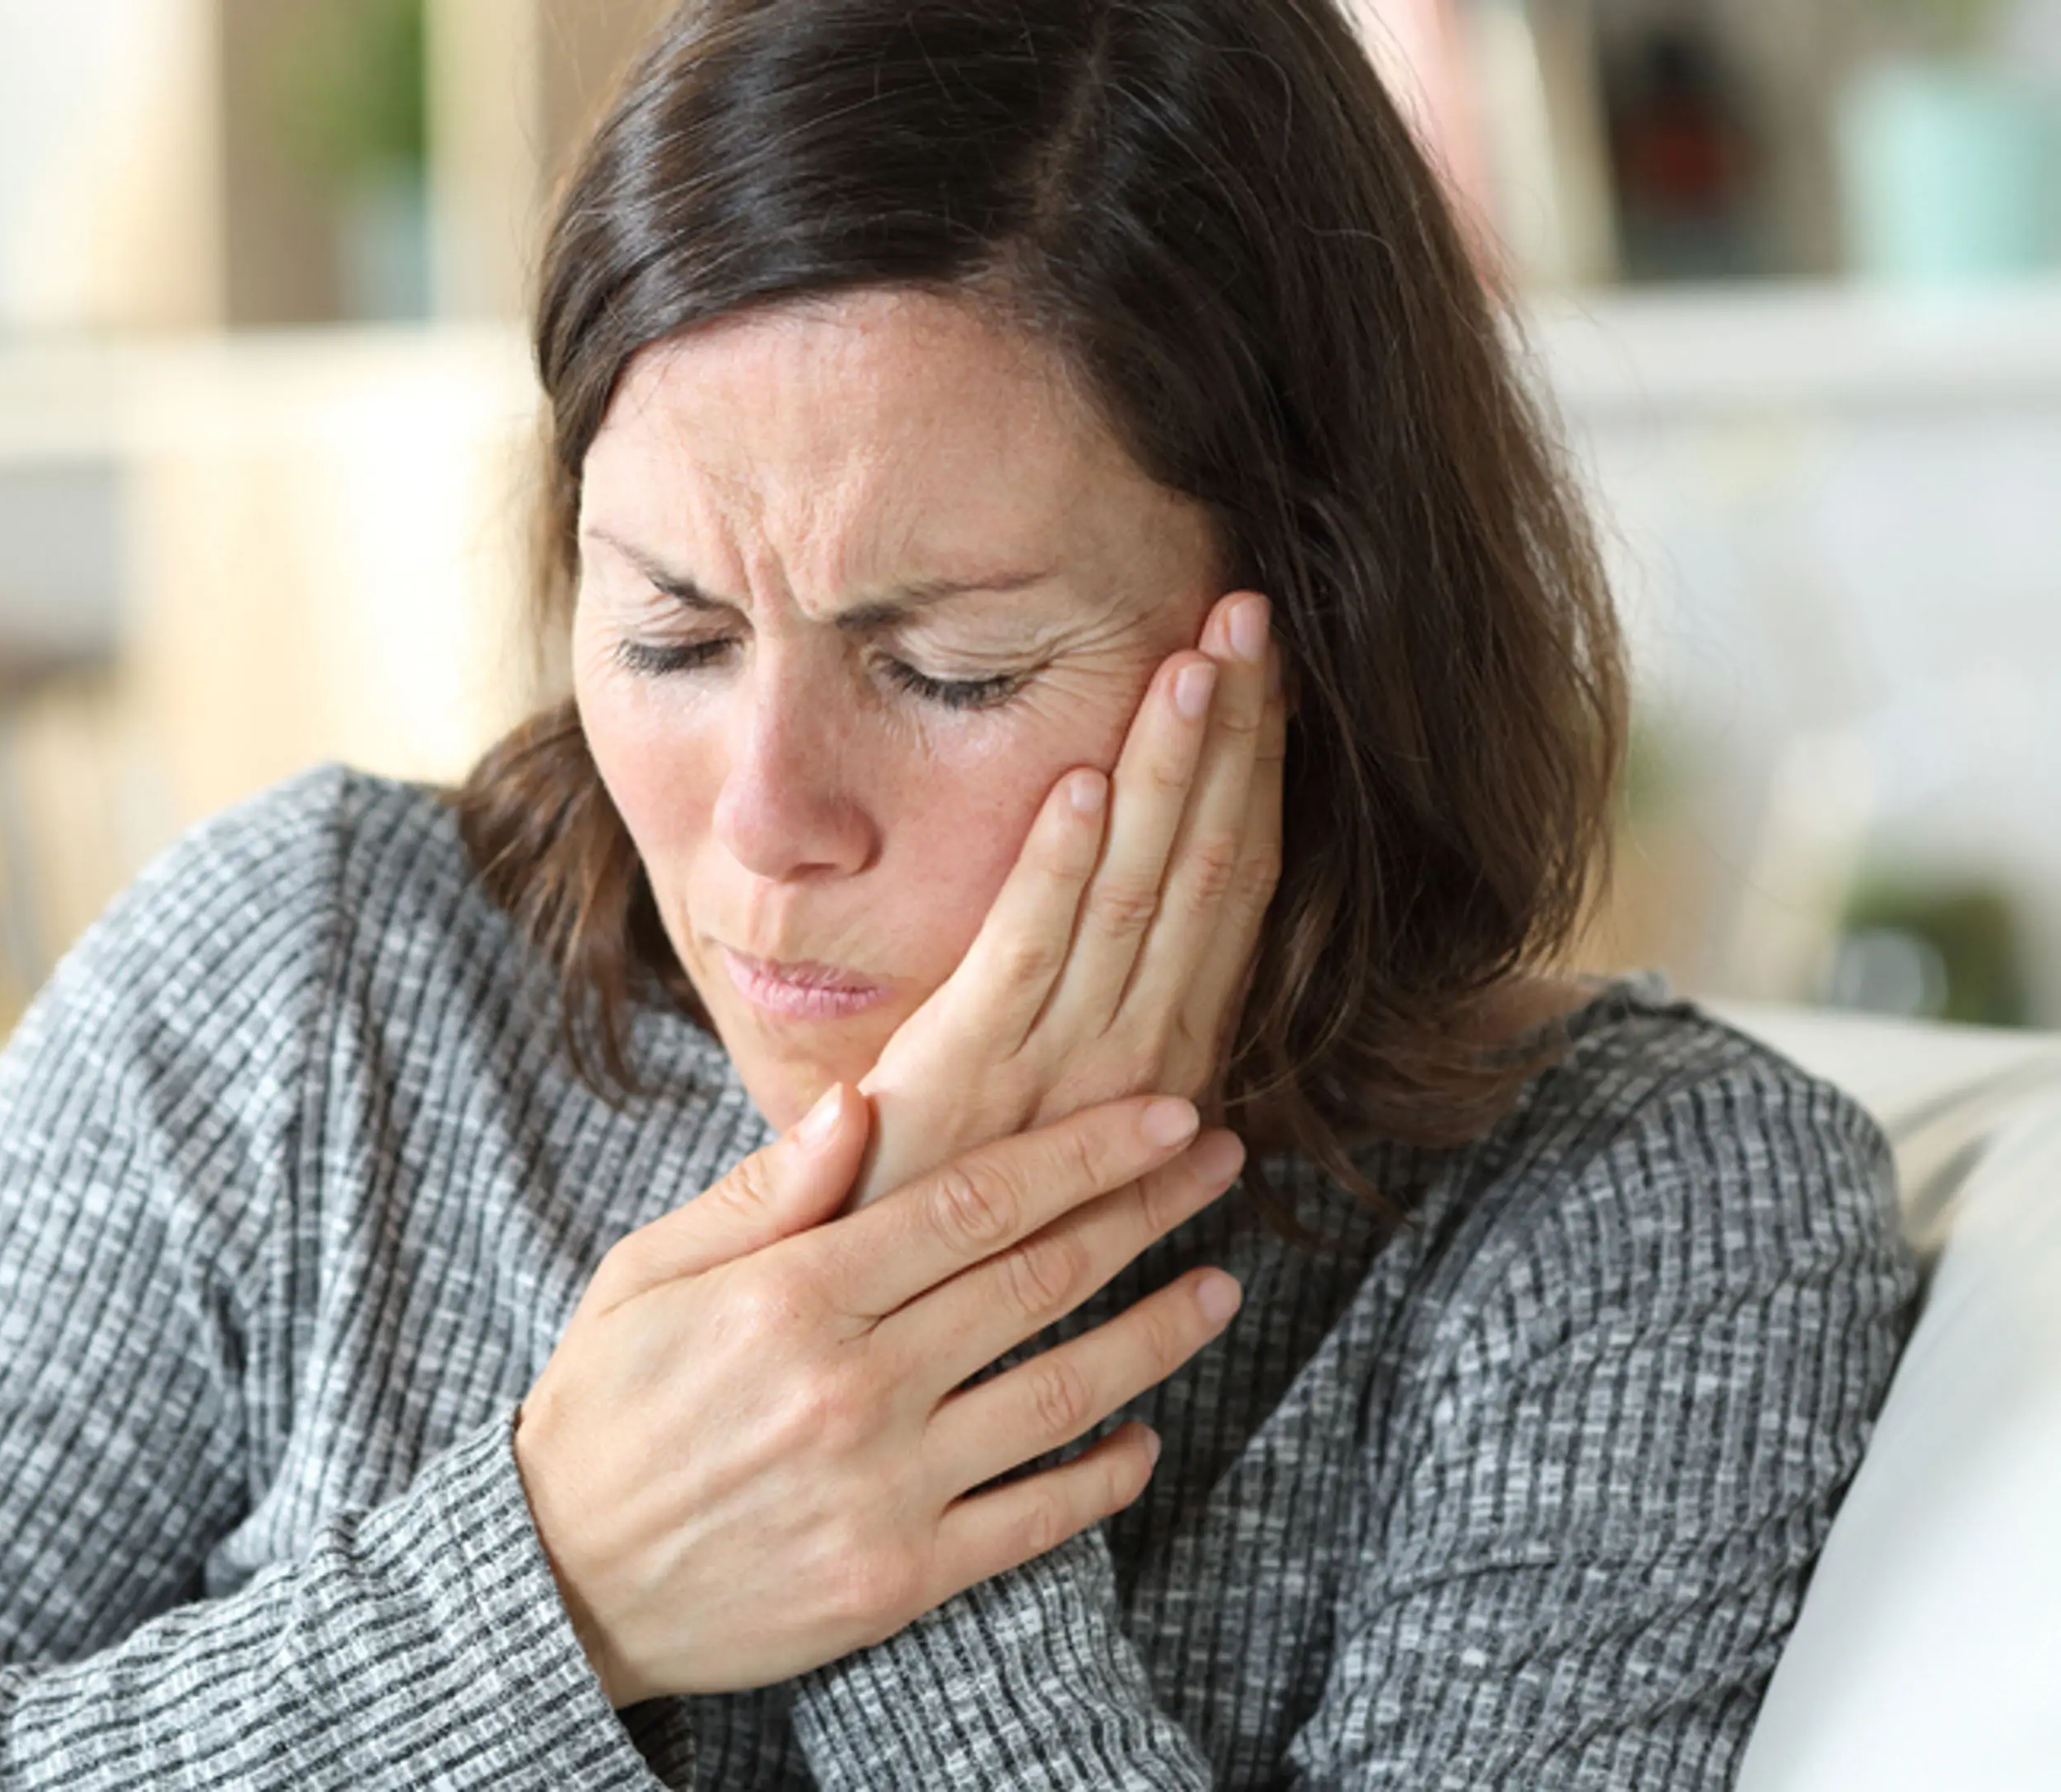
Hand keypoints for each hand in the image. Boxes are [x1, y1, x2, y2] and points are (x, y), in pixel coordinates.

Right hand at [513, 1087, 1247, 1706]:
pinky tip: (1144, 1438)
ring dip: (1156, 1335)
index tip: (1164, 1115)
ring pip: (1060, 1393)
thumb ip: (761, 1192)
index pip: (975, 1201)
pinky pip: (1035, 1520)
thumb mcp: (648, 1274)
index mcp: (791, 1295)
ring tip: (1220, 1289)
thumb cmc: (604, 1407)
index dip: (1084, 1153)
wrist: (561, 1581)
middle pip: (1037, 1279)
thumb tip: (860, 1101)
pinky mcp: (900, 1576)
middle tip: (1220, 1166)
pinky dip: (1104, 1476)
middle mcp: (852, 1383)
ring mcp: (885, 1485)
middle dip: (1144, 1211)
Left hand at [852, 591, 1286, 1206]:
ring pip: (1135, 890)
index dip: (1256, 769)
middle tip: (1251, 611)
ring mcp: (1059, 1062)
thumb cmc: (956, 1199)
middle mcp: (1140, 1053)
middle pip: (1205, 865)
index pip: (1232, 885)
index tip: (1271, 665)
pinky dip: (1055, 863)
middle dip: (1232, 735)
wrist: (882, 1313)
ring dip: (1165, 771)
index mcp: (1168, 1052)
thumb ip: (1113, 1050)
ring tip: (1193, 659)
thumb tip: (1192, 1052)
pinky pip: (1026, 949)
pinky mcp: (968, 1071)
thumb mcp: (1061, 1115)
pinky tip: (1077, 778)